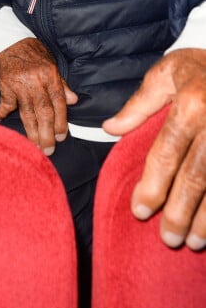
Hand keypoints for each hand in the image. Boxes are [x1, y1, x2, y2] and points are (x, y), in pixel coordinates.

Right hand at [0, 38, 77, 154]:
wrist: (9, 39)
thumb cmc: (32, 51)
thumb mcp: (51, 63)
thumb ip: (61, 83)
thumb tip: (74, 100)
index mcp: (50, 76)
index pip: (59, 104)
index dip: (61, 122)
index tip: (62, 137)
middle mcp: (36, 82)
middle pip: (43, 112)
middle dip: (47, 133)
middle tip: (49, 149)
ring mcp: (19, 85)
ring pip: (27, 113)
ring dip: (31, 131)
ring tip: (35, 146)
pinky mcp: (5, 85)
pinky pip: (5, 103)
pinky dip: (2, 112)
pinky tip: (1, 120)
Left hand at [103, 48, 205, 249]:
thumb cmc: (199, 66)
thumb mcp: (165, 74)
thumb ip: (139, 105)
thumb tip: (110, 129)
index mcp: (190, 104)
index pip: (166, 153)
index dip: (152, 186)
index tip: (140, 211)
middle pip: (196, 176)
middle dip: (180, 211)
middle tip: (167, 238)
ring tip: (194, 241)